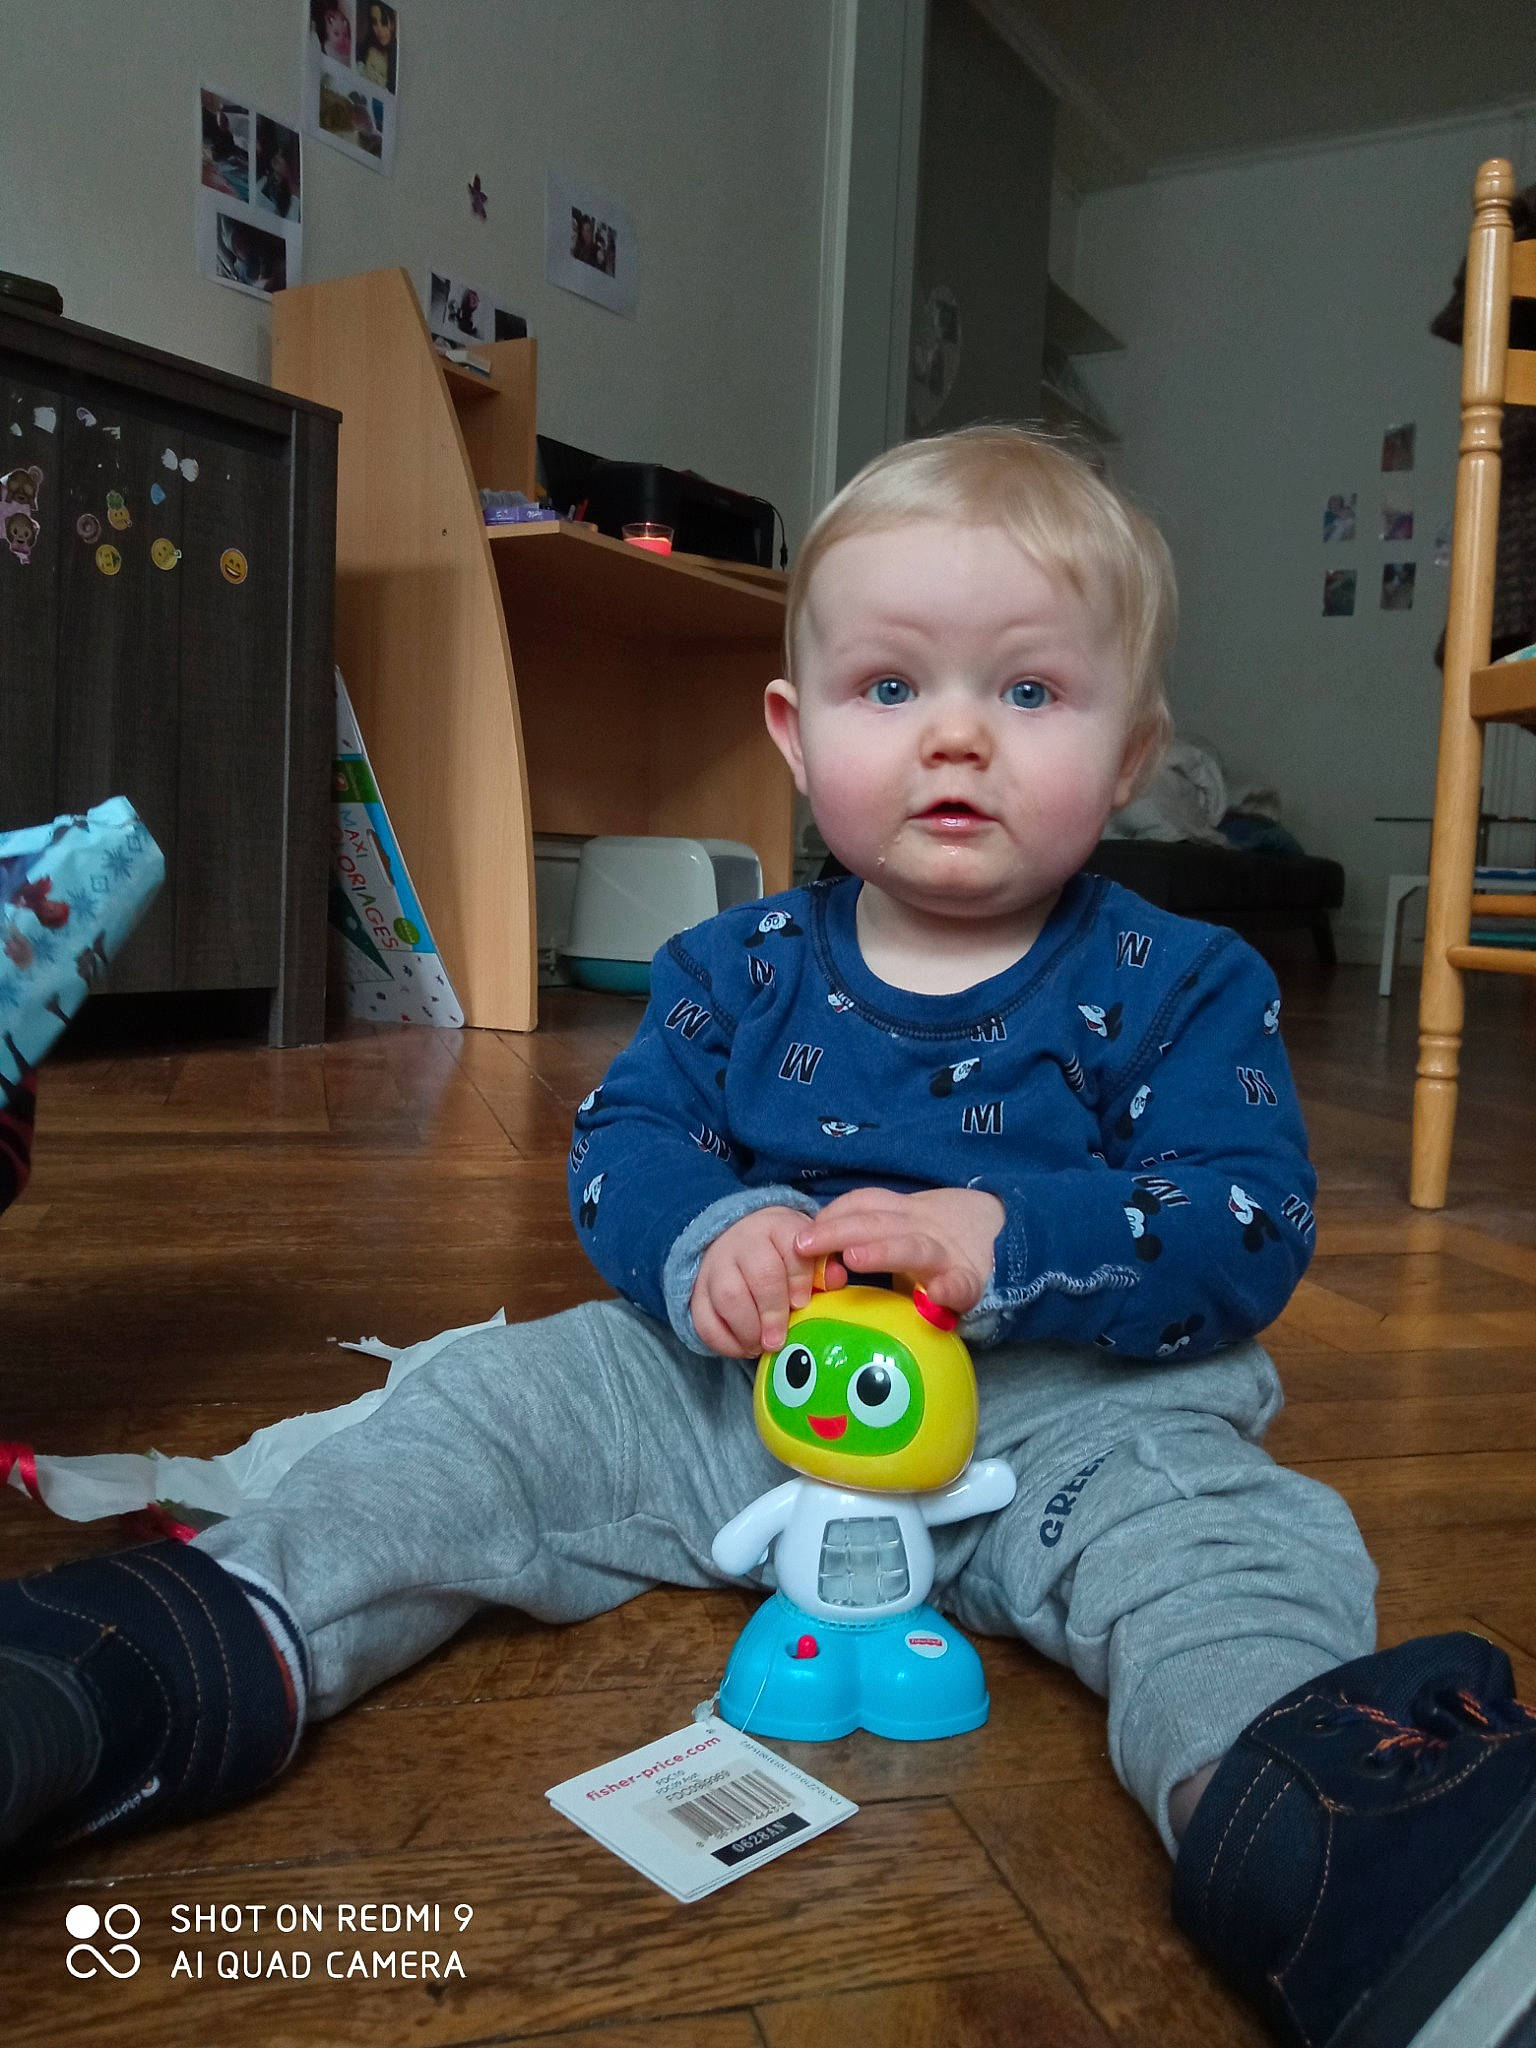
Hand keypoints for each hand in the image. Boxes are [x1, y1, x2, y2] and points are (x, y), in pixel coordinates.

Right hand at [691, 1206, 822, 1357]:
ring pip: (729, 1296)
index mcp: (776, 1227)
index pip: (792, 1248)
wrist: (736, 1237)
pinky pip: (704, 1319)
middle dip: (774, 1312)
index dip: (800, 1279)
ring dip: (748, 1329)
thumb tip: (836, 1279)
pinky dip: (724, 1341)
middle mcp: (743, 1242)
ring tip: (762, 1346)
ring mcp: (716, 1265)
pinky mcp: (698, 1290)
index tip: (802, 1303)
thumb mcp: (805, 1248)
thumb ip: (823, 1265)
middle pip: (761, 1275)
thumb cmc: (780, 1252)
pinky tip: (743, 1348)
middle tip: (780, 1339)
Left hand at [791, 1186, 1003, 1317]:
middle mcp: (922, 1229)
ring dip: (882, 1251)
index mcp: (904, 1215)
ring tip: (852, 1259)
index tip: (804, 1232)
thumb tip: (810, 1252)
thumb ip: (865, 1239)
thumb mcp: (902, 1231)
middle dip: (838, 1231)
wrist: (1004, 1236)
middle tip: (804, 1244)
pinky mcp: (970, 1283)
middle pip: (878, 1223)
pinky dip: (950, 1289)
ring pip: (913, 1248)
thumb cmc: (936, 1242)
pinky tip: (937, 1296)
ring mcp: (947, 1255)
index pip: (866, 1204)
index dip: (834, 1214)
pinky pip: (961, 1285)